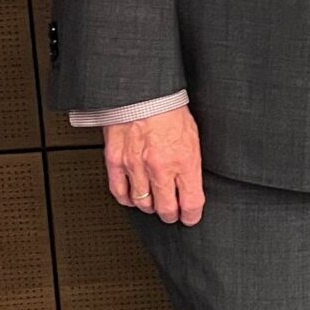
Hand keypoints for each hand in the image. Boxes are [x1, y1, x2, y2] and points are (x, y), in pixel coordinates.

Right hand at [104, 106, 204, 223]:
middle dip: (171, 215)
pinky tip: (133, 198)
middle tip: (173, 214)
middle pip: (166, 209)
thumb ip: (191, 163)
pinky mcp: (116, 162)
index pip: (191, 202)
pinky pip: (120, 192)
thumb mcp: (193, 135)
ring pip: (143, 204)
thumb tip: (192, 182)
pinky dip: (127, 199)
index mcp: (184, 160)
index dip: (191, 216)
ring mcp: (136, 166)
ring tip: (154, 204)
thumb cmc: (168, 108)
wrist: (142, 91)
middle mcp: (160, 167)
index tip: (191, 217)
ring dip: (151, 208)